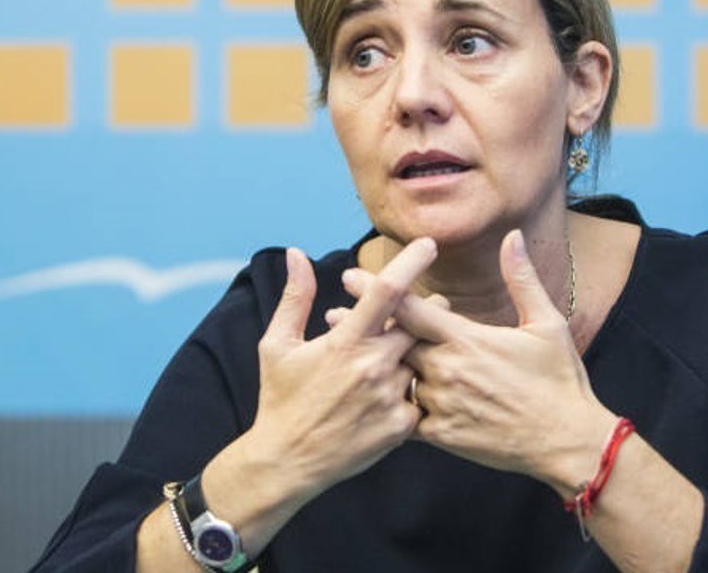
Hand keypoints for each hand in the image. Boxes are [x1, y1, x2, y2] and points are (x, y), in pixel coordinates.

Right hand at [243, 239, 436, 498]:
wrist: (285, 462)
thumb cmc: (280, 399)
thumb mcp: (277, 345)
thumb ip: (295, 297)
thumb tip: (296, 253)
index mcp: (345, 343)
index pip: (388, 292)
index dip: (411, 263)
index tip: (430, 244)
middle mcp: (373, 367)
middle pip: (418, 323)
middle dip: (426, 309)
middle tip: (427, 304)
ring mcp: (390, 398)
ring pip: (420, 359)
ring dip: (416, 351)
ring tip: (403, 353)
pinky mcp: (400, 427)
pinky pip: (420, 395)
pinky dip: (413, 387)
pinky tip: (398, 390)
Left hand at [343, 230, 614, 489]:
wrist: (566, 441)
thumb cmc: (559, 380)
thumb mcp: (546, 323)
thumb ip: (522, 279)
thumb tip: (513, 237)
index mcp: (466, 338)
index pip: (409, 308)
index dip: (377, 289)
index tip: (351, 276)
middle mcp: (446, 370)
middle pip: (391, 342)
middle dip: (362, 328)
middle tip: (334, 316)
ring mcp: (442, 404)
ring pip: (395, 380)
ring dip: (373, 366)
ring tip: (347, 357)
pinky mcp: (443, 435)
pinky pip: (407, 418)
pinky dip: (394, 406)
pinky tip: (378, 401)